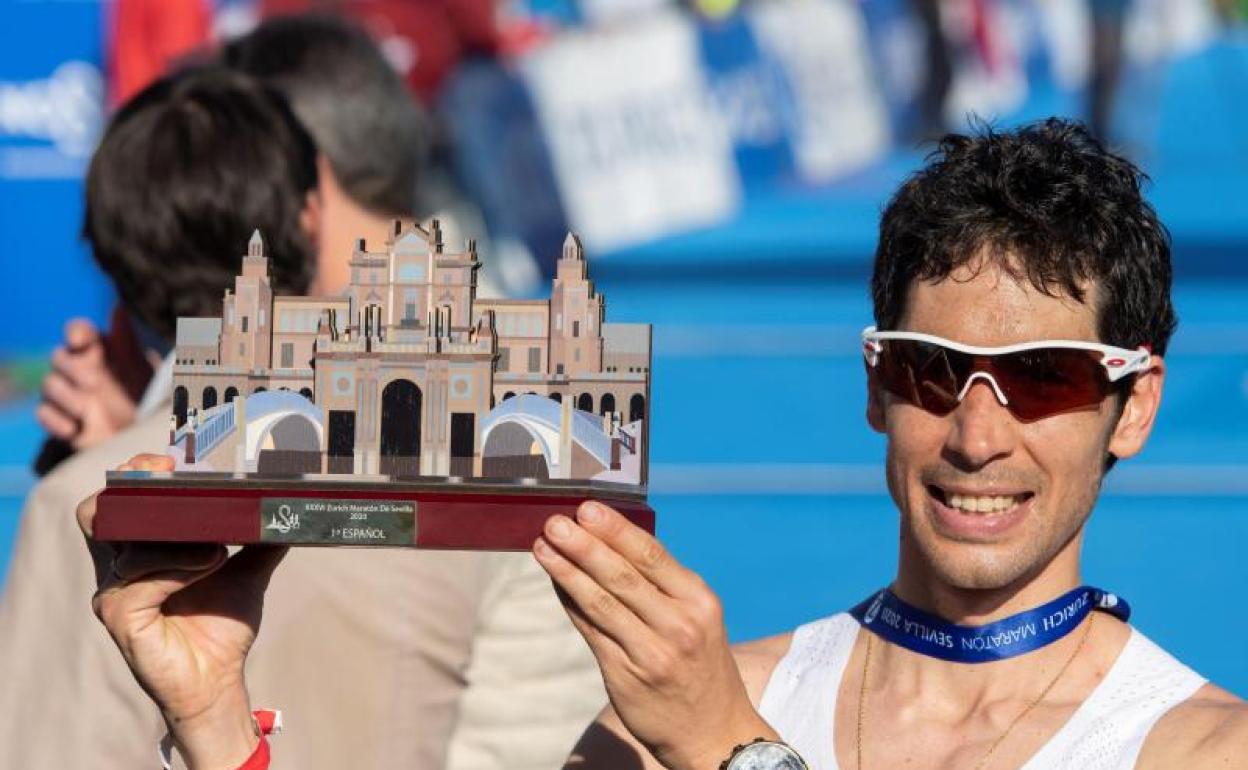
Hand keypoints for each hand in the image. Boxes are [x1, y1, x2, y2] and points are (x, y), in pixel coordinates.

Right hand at [37, 319, 137, 449]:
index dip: (76, 331)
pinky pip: (43, 414)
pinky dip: (55, 421)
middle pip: (58, 356)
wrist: (141, 436)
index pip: (79, 330)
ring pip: (48, 384)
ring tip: (86, 411)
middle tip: (94, 383)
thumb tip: (118, 308)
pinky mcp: (60, 419)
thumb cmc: (144, 396)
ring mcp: (67, 394)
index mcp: (100, 351)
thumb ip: (127, 341)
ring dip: (66, 397)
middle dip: (72, 368)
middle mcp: (79, 368)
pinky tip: (74, 429)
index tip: (82, 340)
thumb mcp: (140, 370)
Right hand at [78, 454, 286, 768]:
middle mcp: (118, 567)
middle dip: (131, 488)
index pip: (117, 501)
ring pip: (128, 546)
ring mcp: (114, 593)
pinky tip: (208, 566)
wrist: (218, 681)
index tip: (174, 462)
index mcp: (140, 550)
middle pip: (97, 512)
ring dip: (175, 539)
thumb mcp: (247, 572)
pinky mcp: (120, 618)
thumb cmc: (222, 626)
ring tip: (217, 547)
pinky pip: (140, 581)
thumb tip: (291, 504)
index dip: (136, 475)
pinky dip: (177, 568)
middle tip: (170, 478)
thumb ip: (260, 539)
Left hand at [533, 502, 777, 769]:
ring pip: (600, 602)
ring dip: (567, 571)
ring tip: (543, 546)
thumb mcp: (699, 617)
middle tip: (555, 521)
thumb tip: (609, 540)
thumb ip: (662, 584)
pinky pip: (591, 630)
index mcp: (699, 601)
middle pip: (622, 576)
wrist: (713, 732)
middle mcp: (678, 625)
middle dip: (584, 546)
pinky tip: (556, 581)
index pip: (652, 556)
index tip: (587, 508)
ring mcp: (651, 653)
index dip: (616, 530)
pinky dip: (571, 602)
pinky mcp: (625, 675)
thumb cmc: (700, 663)